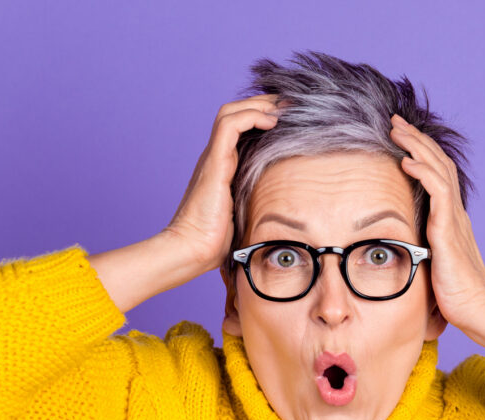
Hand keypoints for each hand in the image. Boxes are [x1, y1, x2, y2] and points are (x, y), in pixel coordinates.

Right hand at [162, 94, 282, 271]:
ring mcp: (213, 158)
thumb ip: (260, 204)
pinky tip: (271, 121)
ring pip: (230, 112)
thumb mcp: (247, 215)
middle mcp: (216, 157)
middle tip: (291, 103)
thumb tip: (288, 212)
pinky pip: (229, 125)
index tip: (290, 116)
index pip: (240, 127)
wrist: (192, 250)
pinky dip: (251, 116)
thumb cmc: (216, 242)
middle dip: (264, 103)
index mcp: (223, 166)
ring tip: (283, 108)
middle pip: (235, 113)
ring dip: (258, 105)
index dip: (263, 115)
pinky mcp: (214, 162)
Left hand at [388, 114, 484, 330]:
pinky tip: (407, 161)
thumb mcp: (433, 265)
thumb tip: (396, 250)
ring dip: (417, 147)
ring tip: (398, 131)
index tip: (400, 137)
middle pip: (438, 163)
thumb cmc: (455, 295)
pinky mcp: (449, 232)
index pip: (437, 174)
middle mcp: (455, 213)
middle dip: (416, 140)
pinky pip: (438, 193)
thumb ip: (421, 250)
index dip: (420, 153)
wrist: (478, 311)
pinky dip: (423, 173)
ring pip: (438, 170)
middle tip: (395, 121)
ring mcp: (454, 220)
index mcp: (451, 219)